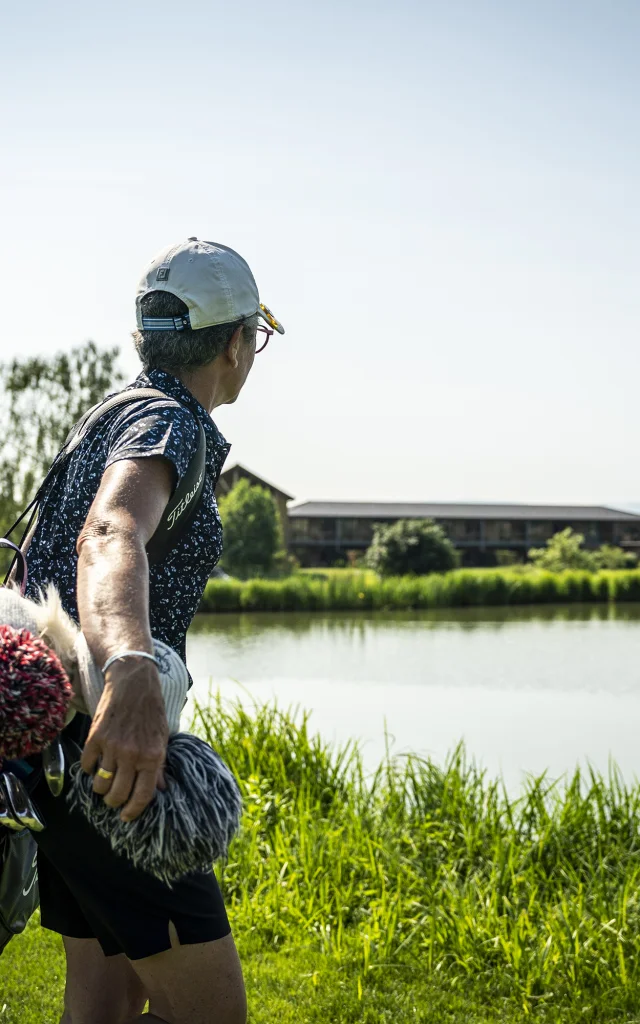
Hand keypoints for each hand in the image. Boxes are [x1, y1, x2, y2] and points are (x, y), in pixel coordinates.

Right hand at [80, 659, 168, 820]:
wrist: (133, 682)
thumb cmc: (151, 710)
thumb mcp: (162, 737)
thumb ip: (159, 765)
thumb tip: (160, 790)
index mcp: (153, 756)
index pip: (142, 795)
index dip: (134, 811)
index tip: (127, 816)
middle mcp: (132, 754)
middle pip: (117, 795)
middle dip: (114, 801)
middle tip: (114, 797)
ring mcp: (112, 746)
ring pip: (100, 785)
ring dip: (101, 788)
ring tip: (105, 781)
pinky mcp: (95, 737)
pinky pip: (87, 766)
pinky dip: (90, 769)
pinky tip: (96, 763)